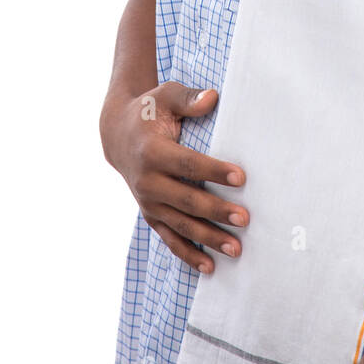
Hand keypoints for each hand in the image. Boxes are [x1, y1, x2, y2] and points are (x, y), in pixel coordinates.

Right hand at [101, 81, 247, 273]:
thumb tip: (213, 98)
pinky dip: (188, 254)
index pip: (188, 164)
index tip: (241, 178)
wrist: (118, 134)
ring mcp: (148, 202)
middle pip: (186, 200)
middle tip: (245, 219)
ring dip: (208, 238)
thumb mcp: (166, 96)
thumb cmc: (150, 111)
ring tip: (236, 248)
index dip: (214, 171)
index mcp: (151, 151)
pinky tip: (210, 267)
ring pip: (181, 225)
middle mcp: (147, 180)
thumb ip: (189, 99)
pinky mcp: (151, 214)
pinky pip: (170, 238)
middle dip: (216, 211)